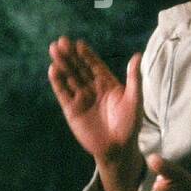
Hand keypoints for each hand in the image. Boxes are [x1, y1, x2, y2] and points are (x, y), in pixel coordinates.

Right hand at [48, 37, 141, 162]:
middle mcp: (93, 89)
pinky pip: (63, 93)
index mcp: (108, 84)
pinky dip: (58, 81)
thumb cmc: (130, 125)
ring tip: (54, 50)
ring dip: (62, 64)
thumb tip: (137, 55)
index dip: (87, 55)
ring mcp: (81, 98)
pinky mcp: (72, 109)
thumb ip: (134, 78)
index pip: (95, 65)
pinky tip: (53, 69)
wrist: (118, 149)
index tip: (79, 43)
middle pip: (80, 68)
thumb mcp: (135, 100)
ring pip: (69, 77)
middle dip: (71, 55)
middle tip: (62, 41)